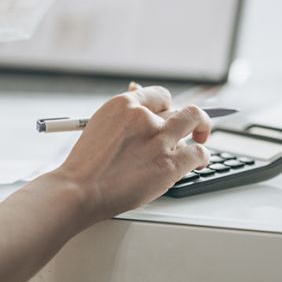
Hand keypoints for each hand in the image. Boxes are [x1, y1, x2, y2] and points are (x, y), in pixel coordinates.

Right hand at [53, 84, 210, 221]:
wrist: (78, 190)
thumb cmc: (86, 164)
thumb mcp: (99, 125)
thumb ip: (124, 113)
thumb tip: (137, 91)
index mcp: (124, 104)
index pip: (160, 96)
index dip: (167, 107)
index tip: (170, 115)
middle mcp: (144, 117)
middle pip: (180, 107)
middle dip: (187, 118)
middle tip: (191, 127)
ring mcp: (159, 139)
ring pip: (195, 121)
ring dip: (200, 130)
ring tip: (200, 139)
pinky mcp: (169, 164)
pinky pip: (198, 152)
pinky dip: (202, 156)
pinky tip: (199, 162)